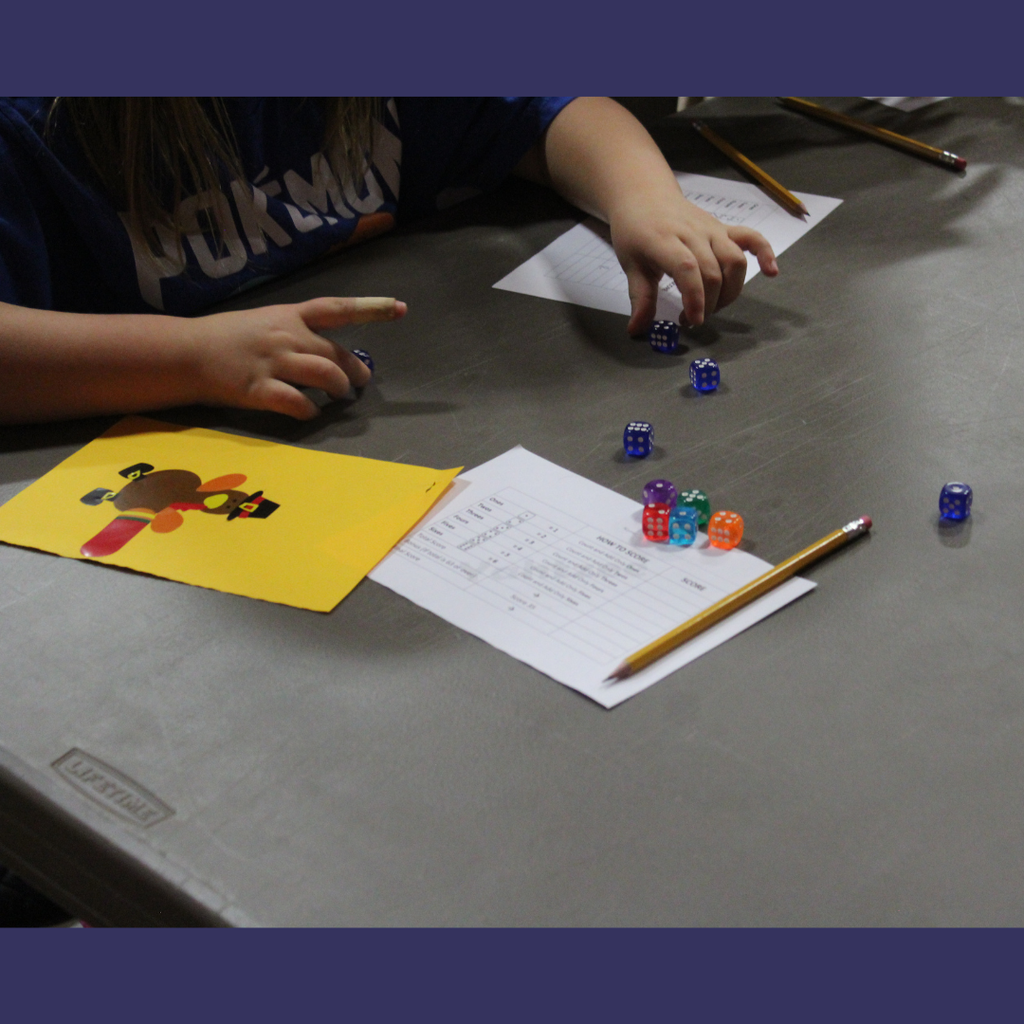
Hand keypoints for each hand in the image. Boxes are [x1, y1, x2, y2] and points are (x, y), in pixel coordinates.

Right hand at [185, 296, 405, 418]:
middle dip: (355, 370)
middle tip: (359, 382)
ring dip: (338, 389)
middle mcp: (286, 336)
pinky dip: (308, 410)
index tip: (400, 308)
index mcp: (290, 315)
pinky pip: (295, 402)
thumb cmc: (228, 338)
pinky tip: (309, 412)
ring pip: (324, 374)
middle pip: (336, 353)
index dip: (371, 307)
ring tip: (338, 396)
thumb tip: (330, 352)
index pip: (337, 308)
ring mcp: (273, 362)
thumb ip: (298, 333)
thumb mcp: (266, 322)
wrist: (186, 351)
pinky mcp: (258, 389)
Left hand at [608, 186, 778, 333]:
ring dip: (730, 290)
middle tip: (693, 320)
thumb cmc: (636, 233)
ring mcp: (712, 229)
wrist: (646, 196)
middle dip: (709, 303)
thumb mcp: (631, 265)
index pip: (688, 268)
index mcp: (665, 240)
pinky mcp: (724, 229)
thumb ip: (640, 298)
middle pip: (714, 270)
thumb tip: (637, 330)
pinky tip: (772, 272)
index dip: (694, 297)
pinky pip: (751, 238)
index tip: (692, 320)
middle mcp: (693, 232)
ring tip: (714, 306)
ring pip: (734, 260)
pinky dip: (765, 253)